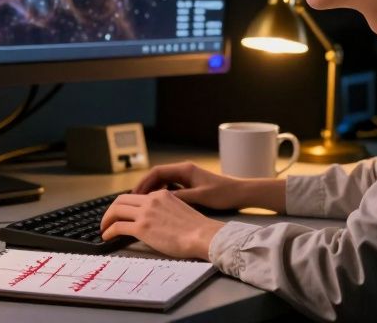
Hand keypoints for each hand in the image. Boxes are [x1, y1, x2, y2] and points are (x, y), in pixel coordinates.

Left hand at [99, 189, 224, 259]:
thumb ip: (165, 210)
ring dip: (106, 220)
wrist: (203, 235)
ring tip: (104, 229)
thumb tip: (157, 220)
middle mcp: (151, 200)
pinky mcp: (142, 228)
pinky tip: (107, 237)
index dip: (126, 206)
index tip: (121, 214)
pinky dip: (109, 231)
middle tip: (107, 220)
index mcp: (161, 195)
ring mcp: (145, 213)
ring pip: (116, 211)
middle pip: (121, 200)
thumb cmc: (197, 229)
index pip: (136, 197)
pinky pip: (118, 227)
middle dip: (111, 210)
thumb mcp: (180, 209)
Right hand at [133, 161, 282, 211]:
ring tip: (143, 205)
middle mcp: (184, 171)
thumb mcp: (200, 197)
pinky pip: (171, 188)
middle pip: (157, 176)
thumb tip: (159, 201)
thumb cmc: (223, 194)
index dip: (144, 183)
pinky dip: (162, 195)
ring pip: (163, 182)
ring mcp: (188, 177)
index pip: (157, 172)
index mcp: (184, 170)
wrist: (241, 193)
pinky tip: (160, 206)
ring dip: (153, 191)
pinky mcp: (191, 185)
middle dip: (145, 187)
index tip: (135, 195)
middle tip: (134, 201)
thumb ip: (179, 197)